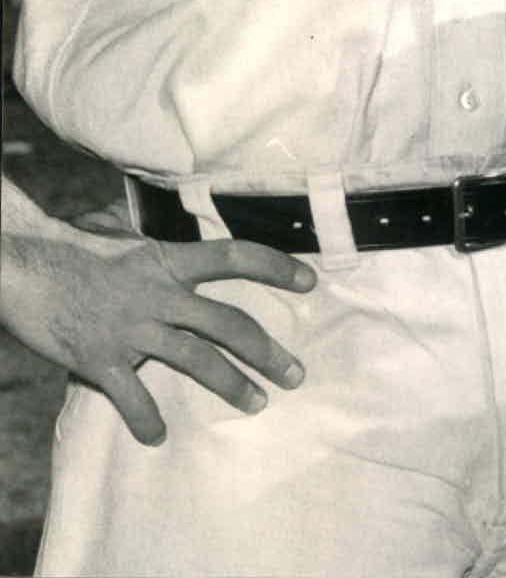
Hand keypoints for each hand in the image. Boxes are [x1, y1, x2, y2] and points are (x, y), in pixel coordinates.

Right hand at [1, 177, 315, 445]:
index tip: (309, 281)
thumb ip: (157, 246)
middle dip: (267, 350)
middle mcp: (160, 294)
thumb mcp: (126, 236)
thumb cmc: (74, 247)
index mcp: (169, 260)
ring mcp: (132, 328)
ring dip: (231, 384)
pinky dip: (146, 418)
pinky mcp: (100, 358)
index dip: (275, 266)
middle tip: (295, 374)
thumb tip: (174, 238)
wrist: (24, 266)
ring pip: (196, 359)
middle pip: (228, 322)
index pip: (235, 256)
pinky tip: (157, 435)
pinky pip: (133, 396)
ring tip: (257, 402)